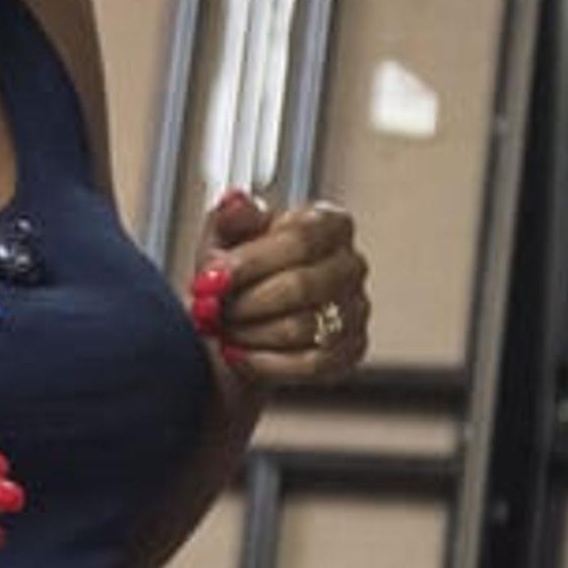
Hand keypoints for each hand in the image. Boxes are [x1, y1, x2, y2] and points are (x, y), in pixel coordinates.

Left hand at [186, 190, 368, 386]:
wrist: (238, 324)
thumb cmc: (238, 275)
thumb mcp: (223, 238)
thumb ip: (230, 218)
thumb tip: (237, 203)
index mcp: (328, 223)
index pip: (300, 239)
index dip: (251, 261)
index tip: (211, 277)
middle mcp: (350, 264)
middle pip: (301, 286)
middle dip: (246, 302)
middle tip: (213, 308)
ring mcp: (356, 309)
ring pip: (302, 327)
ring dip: (250, 333)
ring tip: (224, 328)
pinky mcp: (351, 351)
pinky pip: (310, 364)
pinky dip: (264, 363)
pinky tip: (238, 354)